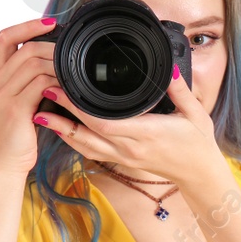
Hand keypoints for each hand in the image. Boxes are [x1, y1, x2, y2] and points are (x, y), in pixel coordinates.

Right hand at [0, 17, 61, 179]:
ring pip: (34, 63)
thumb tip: (59, 60)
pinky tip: (70, 86)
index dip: (27, 25)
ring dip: (59, 63)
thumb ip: (33, 79)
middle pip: (25, 47)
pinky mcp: (15, 108)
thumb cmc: (20, 132)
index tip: (51, 21)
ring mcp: (3, 95)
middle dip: (53, 46)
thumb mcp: (23, 100)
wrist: (6, 163)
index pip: (5, 38)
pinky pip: (41, 83)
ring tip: (74, 70)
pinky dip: (59, 81)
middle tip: (73, 52)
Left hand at [38, 70, 224, 188]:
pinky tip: (62, 130)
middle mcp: (129, 148)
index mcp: (145, 134)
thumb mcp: (195, 112)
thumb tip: (170, 68)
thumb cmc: (198, 143)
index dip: (79, 109)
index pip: (104, 122)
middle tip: (44, 93)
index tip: (64, 89)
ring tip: (42, 113)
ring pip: (84, 146)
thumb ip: (180, 89)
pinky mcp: (122, 160)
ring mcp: (123, 157)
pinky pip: (91, 152)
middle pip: (86, 133)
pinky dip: (73, 141)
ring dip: (61, 130)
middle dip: (62, 114)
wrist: (198, 173)